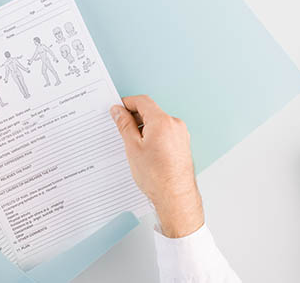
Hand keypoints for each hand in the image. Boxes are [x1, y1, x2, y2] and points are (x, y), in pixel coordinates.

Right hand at [110, 95, 203, 238]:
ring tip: (132, 144)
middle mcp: (175, 124)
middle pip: (151, 111)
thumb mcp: (132, 147)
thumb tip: (118, 111)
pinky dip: (154, 136)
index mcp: (162, 121)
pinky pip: (165, 133)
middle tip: (120, 128)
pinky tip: (145, 150)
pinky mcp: (182, 144)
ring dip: (144, 127)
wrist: (175, 197)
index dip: (127, 103)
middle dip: (135, 117)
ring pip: (158, 123)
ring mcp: (181, 135)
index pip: (142, 101)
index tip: (117, 110)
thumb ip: (124, 125)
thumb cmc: (156, 176)